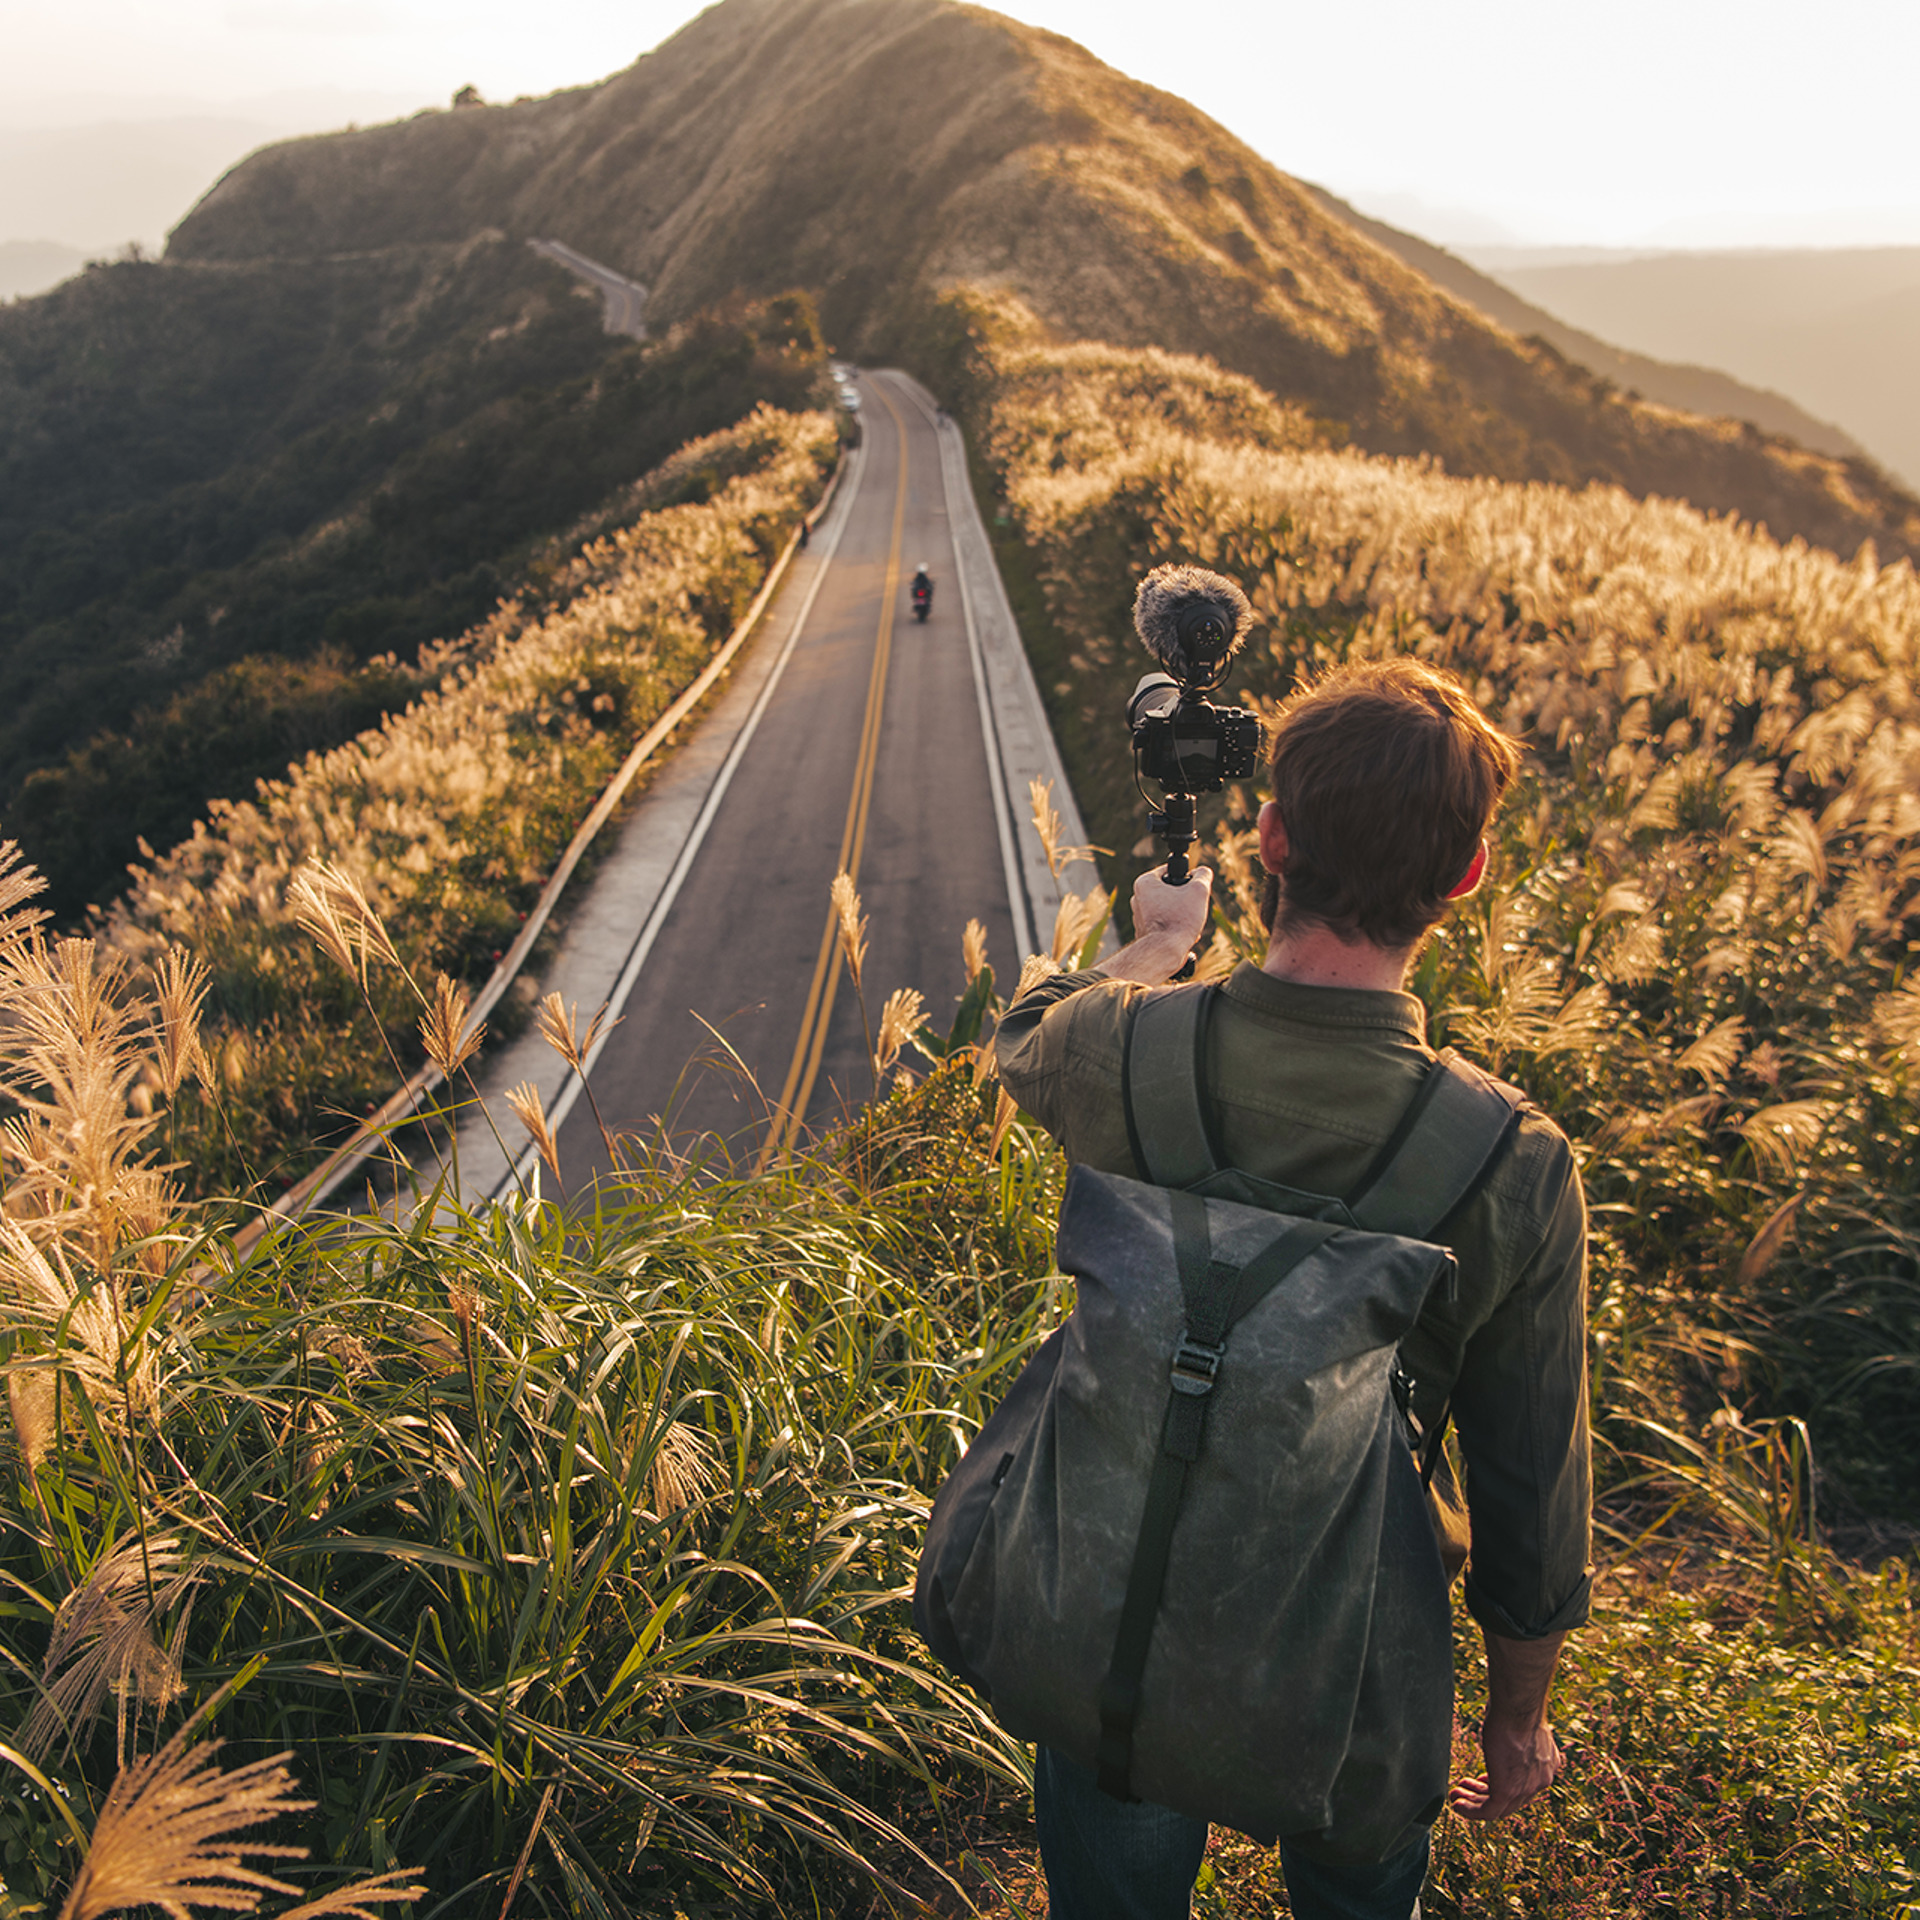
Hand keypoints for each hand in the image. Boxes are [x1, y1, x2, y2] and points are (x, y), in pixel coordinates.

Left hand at [1130, 864, 1212, 948]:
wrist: (1165, 952)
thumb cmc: (1179, 920)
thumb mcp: (1198, 891)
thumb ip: (1203, 876)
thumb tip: (1203, 871)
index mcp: (1145, 883)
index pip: (1168, 870)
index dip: (1185, 877)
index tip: (1192, 887)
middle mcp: (1137, 898)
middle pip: (1167, 891)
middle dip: (1183, 899)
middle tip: (1192, 906)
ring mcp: (1138, 917)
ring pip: (1166, 909)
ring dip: (1180, 915)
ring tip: (1188, 923)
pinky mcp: (1143, 932)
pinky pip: (1162, 924)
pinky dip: (1173, 928)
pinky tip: (1182, 934)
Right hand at [1448, 1718, 1562, 1822]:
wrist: (1518, 1710)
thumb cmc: (1516, 1707)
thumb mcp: (1519, 1725)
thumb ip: (1515, 1735)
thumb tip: (1503, 1726)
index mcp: (1546, 1763)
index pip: (1524, 1784)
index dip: (1501, 1782)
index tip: (1482, 1780)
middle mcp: (1541, 1780)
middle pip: (1512, 1798)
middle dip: (1485, 1794)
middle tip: (1466, 1788)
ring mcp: (1526, 1788)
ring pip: (1499, 1807)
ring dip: (1475, 1803)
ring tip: (1456, 1796)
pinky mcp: (1507, 1791)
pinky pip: (1488, 1811)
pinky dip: (1472, 1811)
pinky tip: (1457, 1805)